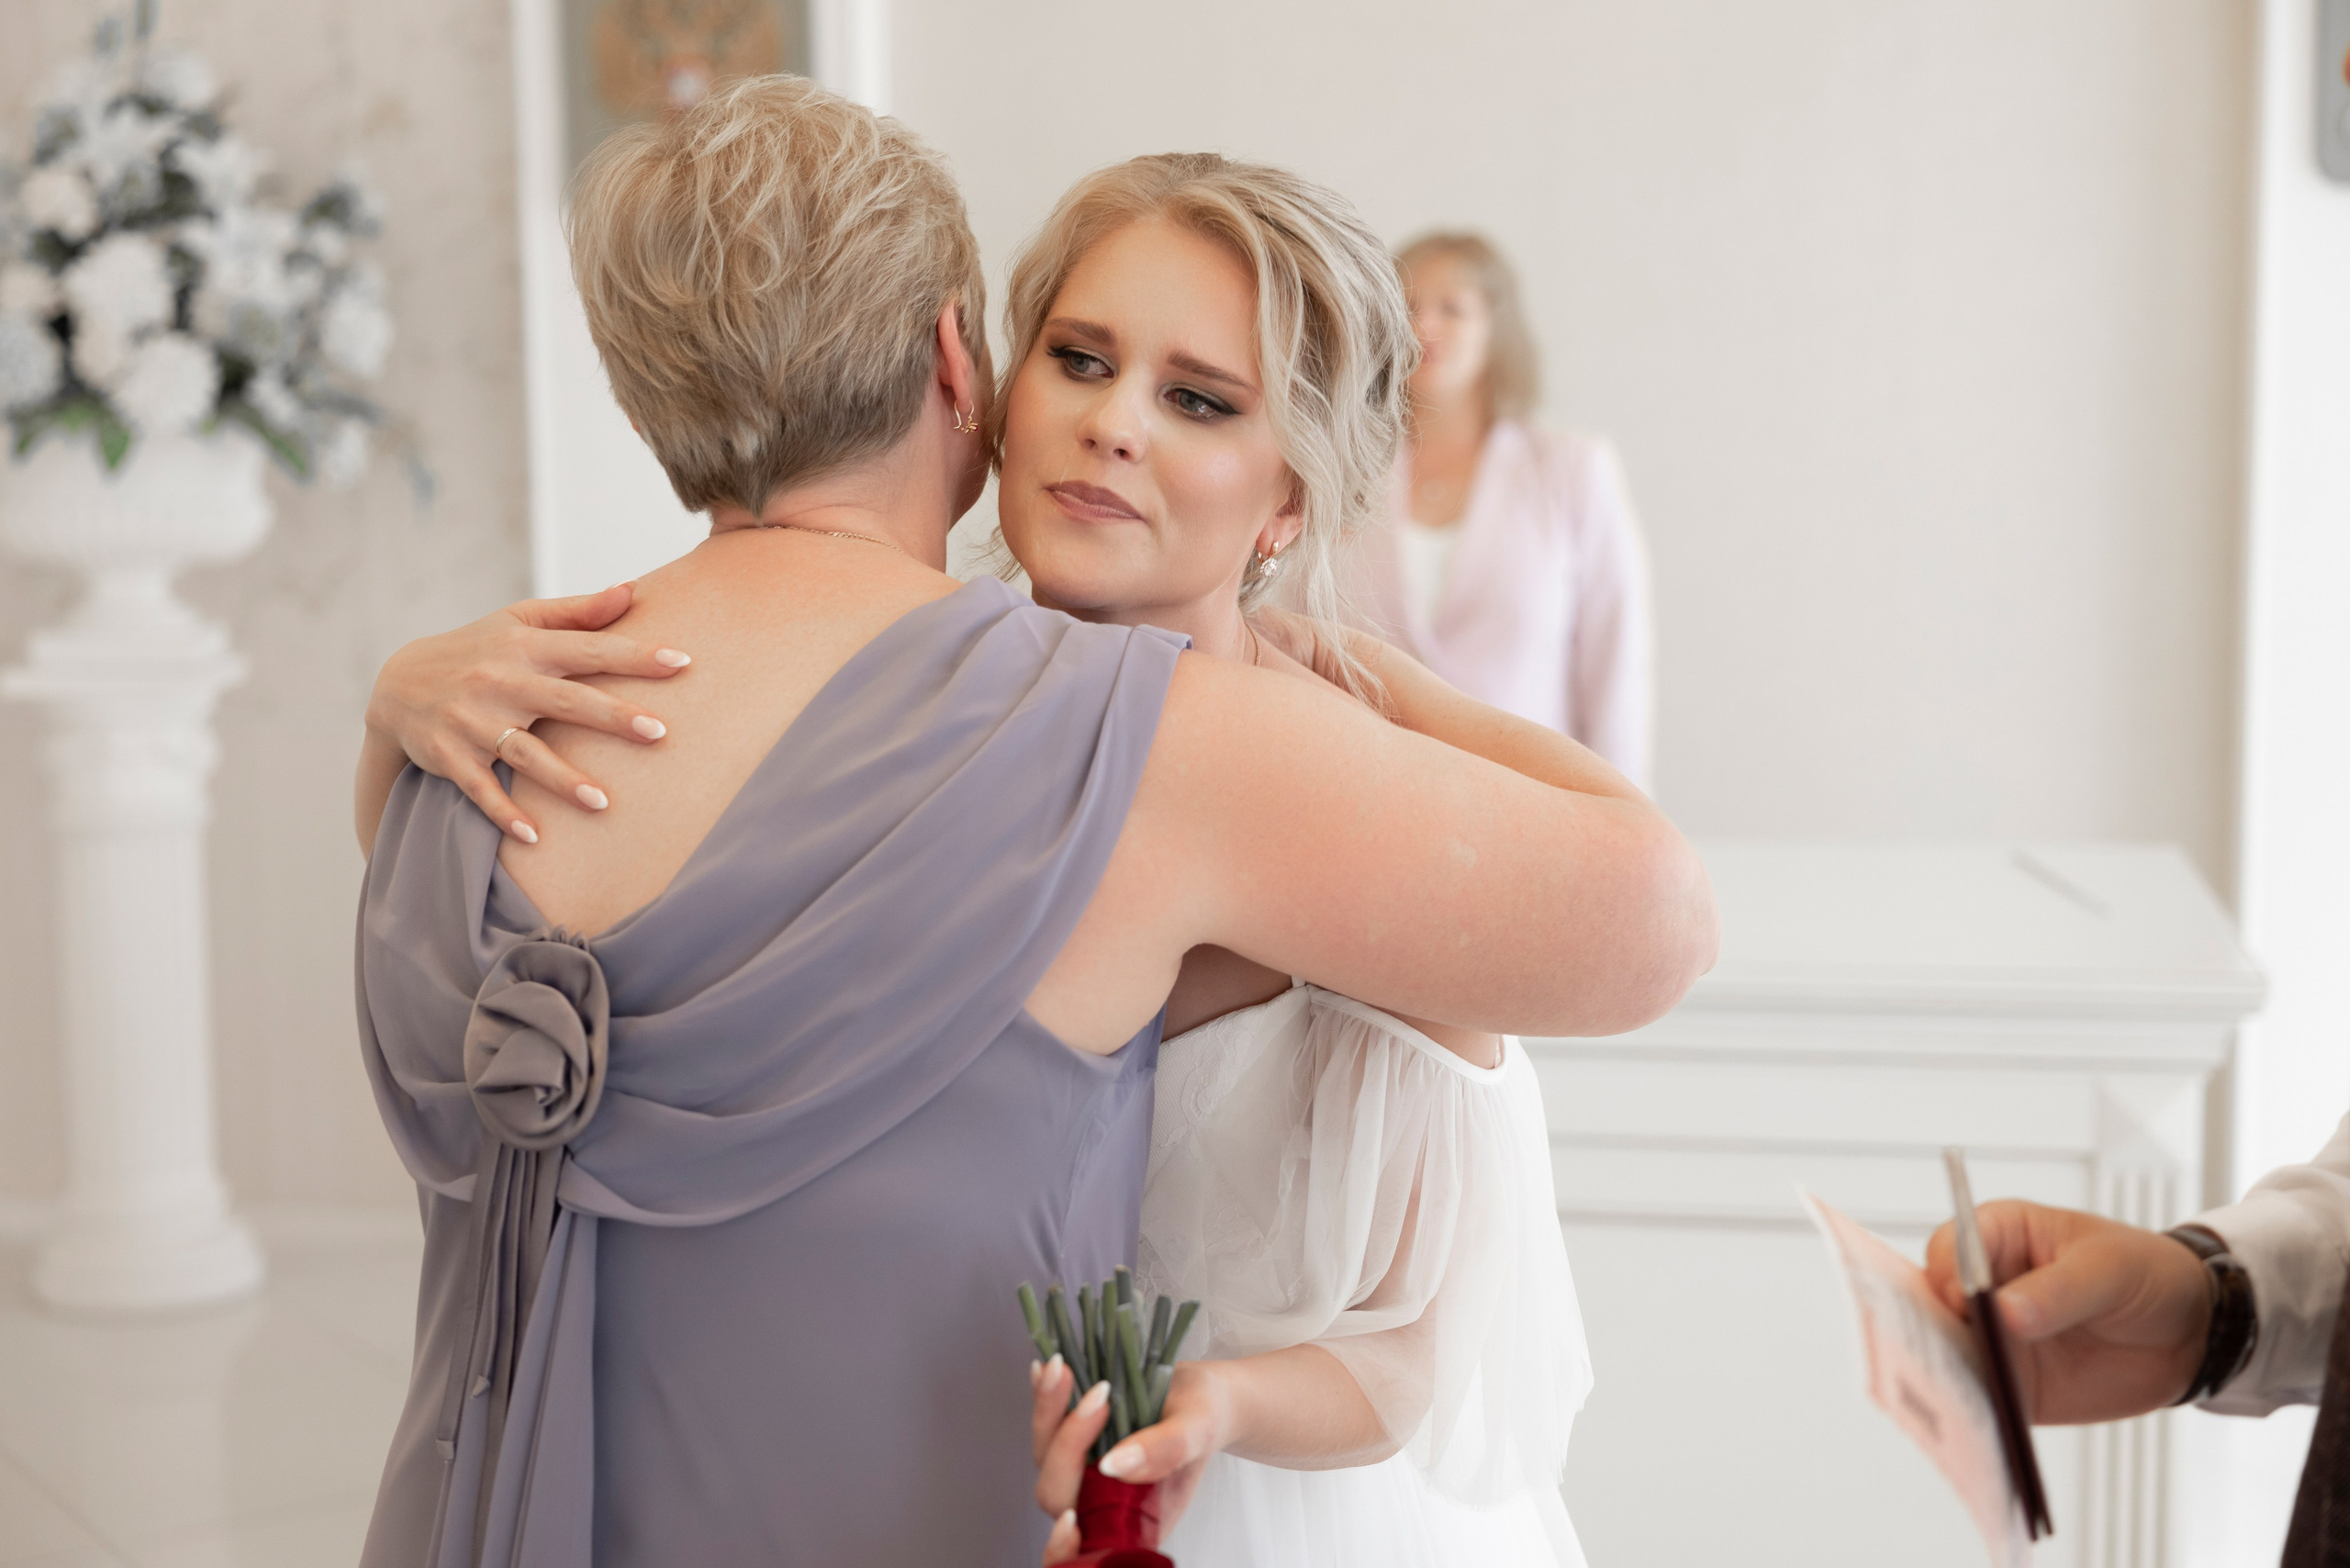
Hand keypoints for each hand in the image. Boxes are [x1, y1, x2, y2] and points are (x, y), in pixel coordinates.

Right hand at [364, 582, 690, 840]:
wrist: (397, 685)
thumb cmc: (478, 650)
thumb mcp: (518, 621)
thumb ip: (577, 613)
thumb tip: (633, 592)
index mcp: (524, 647)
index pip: (588, 649)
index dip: (635, 655)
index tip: (682, 662)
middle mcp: (499, 682)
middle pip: (564, 701)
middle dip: (611, 717)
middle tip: (660, 733)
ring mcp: (472, 721)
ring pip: (524, 752)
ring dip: (563, 780)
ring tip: (604, 803)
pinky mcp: (450, 756)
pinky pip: (480, 788)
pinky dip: (504, 813)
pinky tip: (536, 836)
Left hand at [1029, 1357, 1229, 1565]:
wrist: (1200, 1392)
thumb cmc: (1205, 1419)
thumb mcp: (1198, 1430)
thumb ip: (1164, 1450)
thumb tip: (1113, 1465)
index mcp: (1133, 1518)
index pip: (1086, 1546)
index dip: (1065, 1546)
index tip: (1070, 1520)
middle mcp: (1099, 1498)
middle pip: (1057, 1490)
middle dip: (1067, 1443)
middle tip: (1099, 1396)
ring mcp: (1081, 1467)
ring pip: (1045, 1453)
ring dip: (1049, 1410)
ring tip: (1061, 1367)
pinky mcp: (1073, 1437)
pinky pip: (1048, 1422)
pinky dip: (1044, 1396)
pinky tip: (1044, 1369)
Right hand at [1924, 1199, 2211, 1423]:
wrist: (2191, 1333)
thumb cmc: (2146, 1273)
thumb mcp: (2109, 1270)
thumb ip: (2057, 1290)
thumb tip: (2004, 1311)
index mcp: (2000, 1236)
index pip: (1950, 1248)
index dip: (1947, 1272)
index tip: (1963, 1300)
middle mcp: (1986, 1287)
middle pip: (1934, 1304)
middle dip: (1931, 1329)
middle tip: (1941, 1354)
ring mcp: (1995, 1338)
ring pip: (1950, 1355)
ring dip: (1949, 1376)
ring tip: (1960, 1395)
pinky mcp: (2012, 1384)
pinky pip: (1982, 1399)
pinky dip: (1977, 1413)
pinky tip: (1983, 1423)